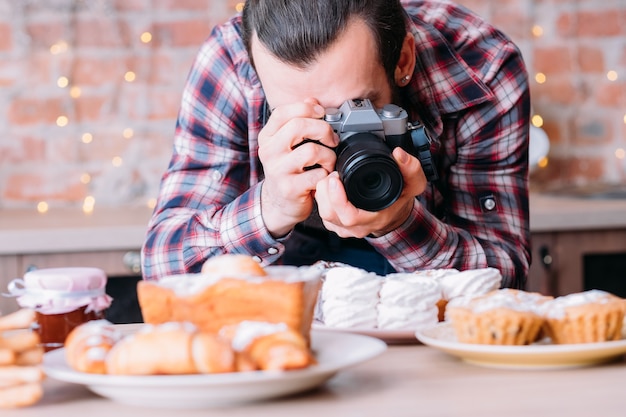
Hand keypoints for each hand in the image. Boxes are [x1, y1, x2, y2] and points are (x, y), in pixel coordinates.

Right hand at [258, 99, 338, 236]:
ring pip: (312, 151)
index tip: (321, 113)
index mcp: (267, 137)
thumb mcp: (287, 144)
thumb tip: (312, 100)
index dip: (306, 108)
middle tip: (332, 139)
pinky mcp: (290, 188)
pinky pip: (318, 174)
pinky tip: (324, 176)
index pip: (282, 112)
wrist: (279, 204)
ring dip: (329, 156)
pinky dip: (327, 174)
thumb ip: (298, 120)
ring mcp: (278, 171)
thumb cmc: (288, 170)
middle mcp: (268, 152)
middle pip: (299, 126)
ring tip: (328, 162)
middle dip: (323, 130)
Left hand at [315, 147, 427, 236]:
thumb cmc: (400, 200)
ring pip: (323, 213)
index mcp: (373, 219)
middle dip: (326, 191)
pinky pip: (322, 213)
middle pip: (329, 214)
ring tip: (331, 178)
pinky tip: (329, 188)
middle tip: (333, 173)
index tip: (335, 178)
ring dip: (322, 193)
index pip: (348, 216)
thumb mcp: (413, 184)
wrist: (394, 213)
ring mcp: (344, 228)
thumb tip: (399, 154)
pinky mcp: (336, 224)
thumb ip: (411, 168)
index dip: (337, 198)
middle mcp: (357, 227)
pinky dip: (322, 198)